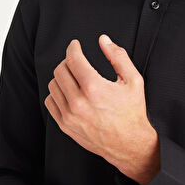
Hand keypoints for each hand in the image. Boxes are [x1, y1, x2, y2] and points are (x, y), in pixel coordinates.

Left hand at [44, 36, 156, 170]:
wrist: (129, 144)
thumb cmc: (132, 112)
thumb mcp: (133, 80)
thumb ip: (118, 57)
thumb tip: (104, 40)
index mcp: (94, 88)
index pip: (73, 60)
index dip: (73, 48)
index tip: (75, 45)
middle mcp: (79, 102)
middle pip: (60, 70)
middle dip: (68, 61)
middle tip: (76, 61)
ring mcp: (70, 115)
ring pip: (53, 85)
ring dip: (62, 77)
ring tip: (74, 77)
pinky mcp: (65, 126)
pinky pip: (50, 102)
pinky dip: (57, 93)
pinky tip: (69, 92)